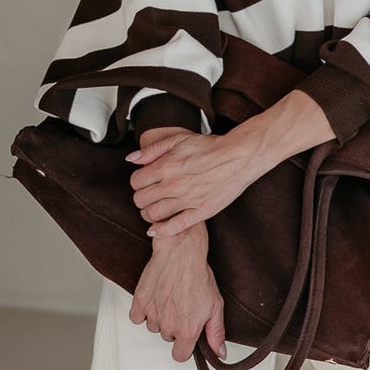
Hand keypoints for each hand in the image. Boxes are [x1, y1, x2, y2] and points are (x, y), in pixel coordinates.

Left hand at [125, 125, 267, 237]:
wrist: (238, 157)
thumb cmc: (209, 147)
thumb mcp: (178, 139)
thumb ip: (152, 149)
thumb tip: (131, 159)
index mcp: (166, 166)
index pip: (136, 182)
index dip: (137, 182)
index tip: (144, 182)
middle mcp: (174, 184)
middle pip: (141, 200)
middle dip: (141, 197)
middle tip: (149, 195)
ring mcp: (188, 200)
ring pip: (153, 215)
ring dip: (149, 213)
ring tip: (154, 208)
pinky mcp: (201, 211)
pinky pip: (174, 227)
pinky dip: (161, 230)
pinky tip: (155, 228)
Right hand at [128, 226, 226, 361]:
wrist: (181, 254)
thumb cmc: (198, 276)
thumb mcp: (216, 307)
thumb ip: (216, 334)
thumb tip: (220, 354)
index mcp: (187, 330)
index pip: (180, 356)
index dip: (184, 347)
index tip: (187, 336)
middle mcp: (167, 326)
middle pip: (168, 337)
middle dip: (174, 326)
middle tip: (182, 307)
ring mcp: (152, 314)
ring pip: (153, 326)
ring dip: (160, 317)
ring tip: (170, 299)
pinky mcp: (140, 302)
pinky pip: (136, 317)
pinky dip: (144, 311)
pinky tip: (155, 300)